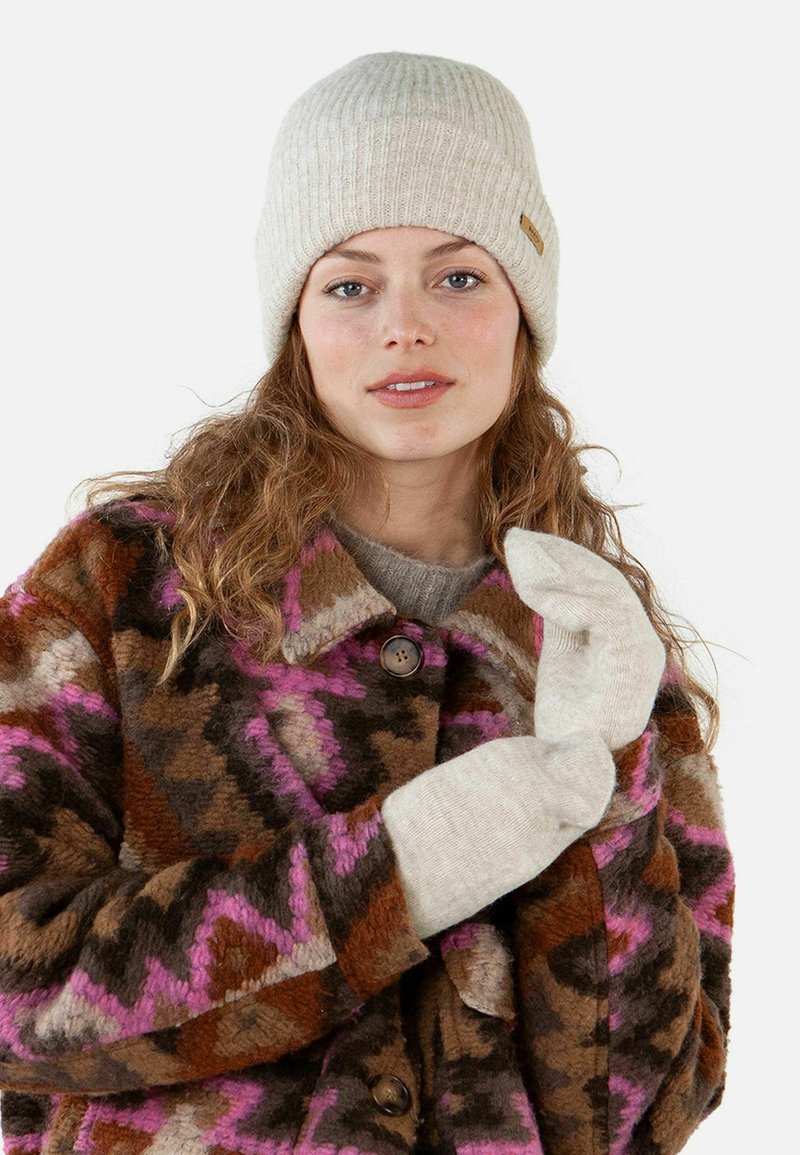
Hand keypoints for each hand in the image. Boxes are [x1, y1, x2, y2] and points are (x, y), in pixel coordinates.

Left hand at [504, 528, 665, 749]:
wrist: (573, 768)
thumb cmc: (568, 719)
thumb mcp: (563, 655)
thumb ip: (563, 618)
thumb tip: (541, 575)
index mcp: (628, 638)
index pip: (600, 583)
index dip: (565, 558)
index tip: (527, 541)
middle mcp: (643, 641)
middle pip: (603, 580)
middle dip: (558, 556)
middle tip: (516, 539)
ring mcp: (643, 651)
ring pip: (603, 592)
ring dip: (556, 572)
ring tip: (516, 560)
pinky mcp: (633, 662)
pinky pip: (601, 616)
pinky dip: (565, 600)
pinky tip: (532, 593)